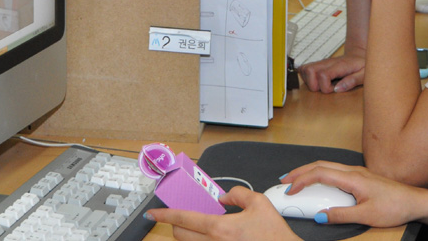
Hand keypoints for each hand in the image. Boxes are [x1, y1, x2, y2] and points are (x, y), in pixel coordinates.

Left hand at [147, 186, 297, 240]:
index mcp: (220, 228)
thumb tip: (225, 197)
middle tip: (180, 216)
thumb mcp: (259, 203)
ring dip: (188, 234)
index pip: (183, 219)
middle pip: (180, 234)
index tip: (153, 213)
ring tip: (198, 226)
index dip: (164, 214)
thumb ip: (238, 193)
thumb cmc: (274, 235)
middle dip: (175, 224)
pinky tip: (211, 235)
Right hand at [281, 161, 422, 227]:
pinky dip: (320, 175)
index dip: (301, 180)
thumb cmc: (395, 206)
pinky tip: (318, 184)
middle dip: (299, 171)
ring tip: (296, 181)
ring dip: (309, 172)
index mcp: (353, 178)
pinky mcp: (360, 177)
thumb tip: (320, 216)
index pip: (320, 173)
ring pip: (327, 166)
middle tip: (284, 180)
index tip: (289, 190)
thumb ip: (341, 215)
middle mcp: (353, 170)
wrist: (414, 201)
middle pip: (320, 165)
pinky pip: (335, 171)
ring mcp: (357, 172)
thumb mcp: (366, 216)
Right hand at [298, 53, 364, 93]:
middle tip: (325, 89)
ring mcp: (321, 63)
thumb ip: (353, 81)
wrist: (359, 55)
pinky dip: (307, 78)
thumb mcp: (364, 74)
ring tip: (321, 86)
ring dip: (308, 82)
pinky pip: (304, 69)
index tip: (334, 90)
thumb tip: (338, 89)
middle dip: (313, 85)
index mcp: (339, 65)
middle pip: (308, 70)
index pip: (322, 75)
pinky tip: (318, 83)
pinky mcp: (318, 65)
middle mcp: (327, 62)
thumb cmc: (362, 66)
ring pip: (304, 69)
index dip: (325, 87)